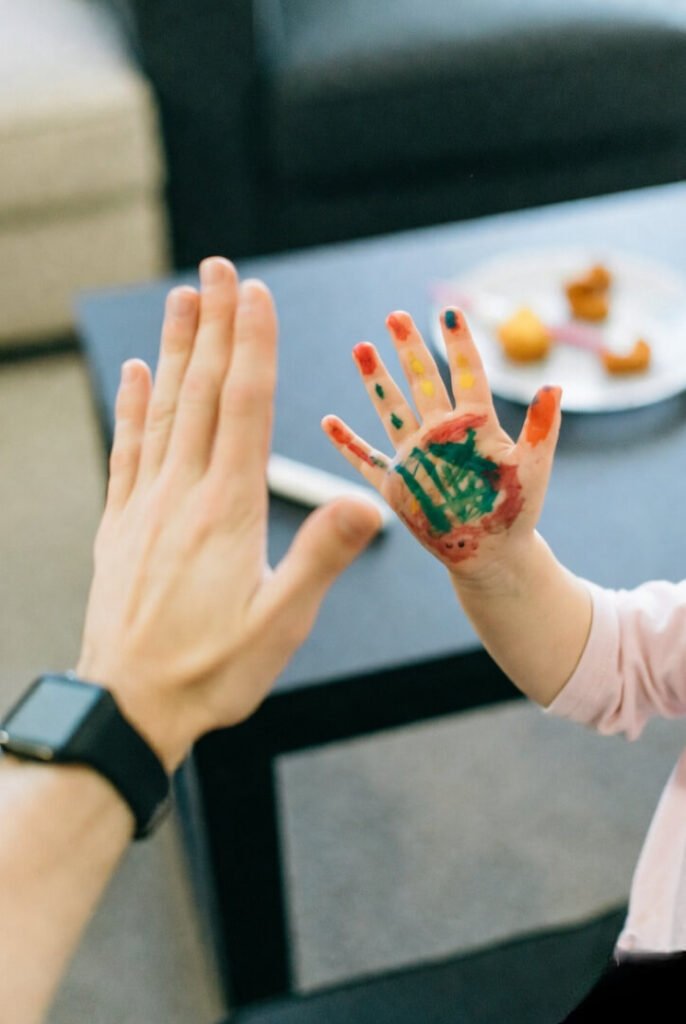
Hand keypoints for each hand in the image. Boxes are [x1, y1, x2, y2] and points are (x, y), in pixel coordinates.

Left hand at [76, 258, 380, 770]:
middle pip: (203, 393)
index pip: (244, 407)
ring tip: (181, 301)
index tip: (253, 292)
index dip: (252, 345)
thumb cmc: (210, 672)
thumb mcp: (280, 624)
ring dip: (176, 351)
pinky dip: (132, 407)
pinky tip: (135, 374)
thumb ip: (320, 557)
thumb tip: (365, 501)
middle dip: (215, 326)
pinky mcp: (121, 526)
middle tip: (216, 268)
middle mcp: (182, 495)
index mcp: (228, 510)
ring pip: (163, 411)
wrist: (128, 708)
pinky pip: (127, 451)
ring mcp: (145, 507)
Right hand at [322, 308, 561, 579]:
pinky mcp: (396, 485)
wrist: (492, 553)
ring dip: (376, 381)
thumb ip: (542, 429)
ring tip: (361, 347)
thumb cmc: (515, 510)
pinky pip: (366, 459)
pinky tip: (328, 422)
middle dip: (409, 348)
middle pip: (423, 381)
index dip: (459, 344)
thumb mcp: (532, 468)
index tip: (450, 311)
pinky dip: (347, 444)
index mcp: (475, 425)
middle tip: (395, 314)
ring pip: (392, 409)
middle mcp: (441, 433)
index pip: (467, 374)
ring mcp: (416, 456)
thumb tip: (554, 385)